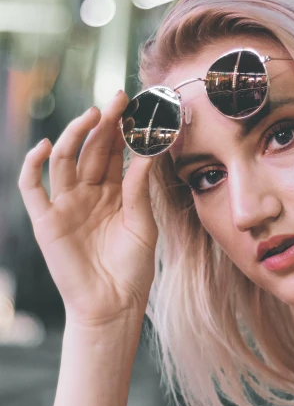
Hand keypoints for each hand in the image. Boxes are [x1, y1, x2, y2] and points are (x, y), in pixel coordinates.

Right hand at [18, 91, 158, 330]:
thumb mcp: (143, 223)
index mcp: (113, 193)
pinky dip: (32, 165)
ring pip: (64, 159)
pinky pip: (32, 188)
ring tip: (93, 115)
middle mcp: (88, 194)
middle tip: (118, 99)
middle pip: (92, 149)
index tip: (137, 107)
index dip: (123, 130)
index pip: (115, 153)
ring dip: (75, 135)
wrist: (114, 305)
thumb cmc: (132, 268)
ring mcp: (66, 205)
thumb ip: (140, 189)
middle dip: (104, 123)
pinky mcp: (46, 221)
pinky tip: (43, 145)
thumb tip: (148, 152)